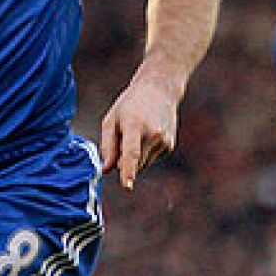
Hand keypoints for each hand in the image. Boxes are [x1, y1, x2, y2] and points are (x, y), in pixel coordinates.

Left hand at [99, 72, 178, 190]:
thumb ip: (108, 146)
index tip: (127, 185)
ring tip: (137, 132)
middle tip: (122, 140)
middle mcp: (153, 134)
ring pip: (143, 163)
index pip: (131, 152)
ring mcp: (164, 140)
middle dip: (124, 162)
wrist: (159, 89)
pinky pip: (151, 159)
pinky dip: (145, 153)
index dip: (128, 171)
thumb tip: (106, 169)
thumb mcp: (112, 119)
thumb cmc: (130, 104)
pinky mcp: (170, 145)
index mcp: (135, 125)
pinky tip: (146, 134)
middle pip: (135, 163)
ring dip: (135, 157)